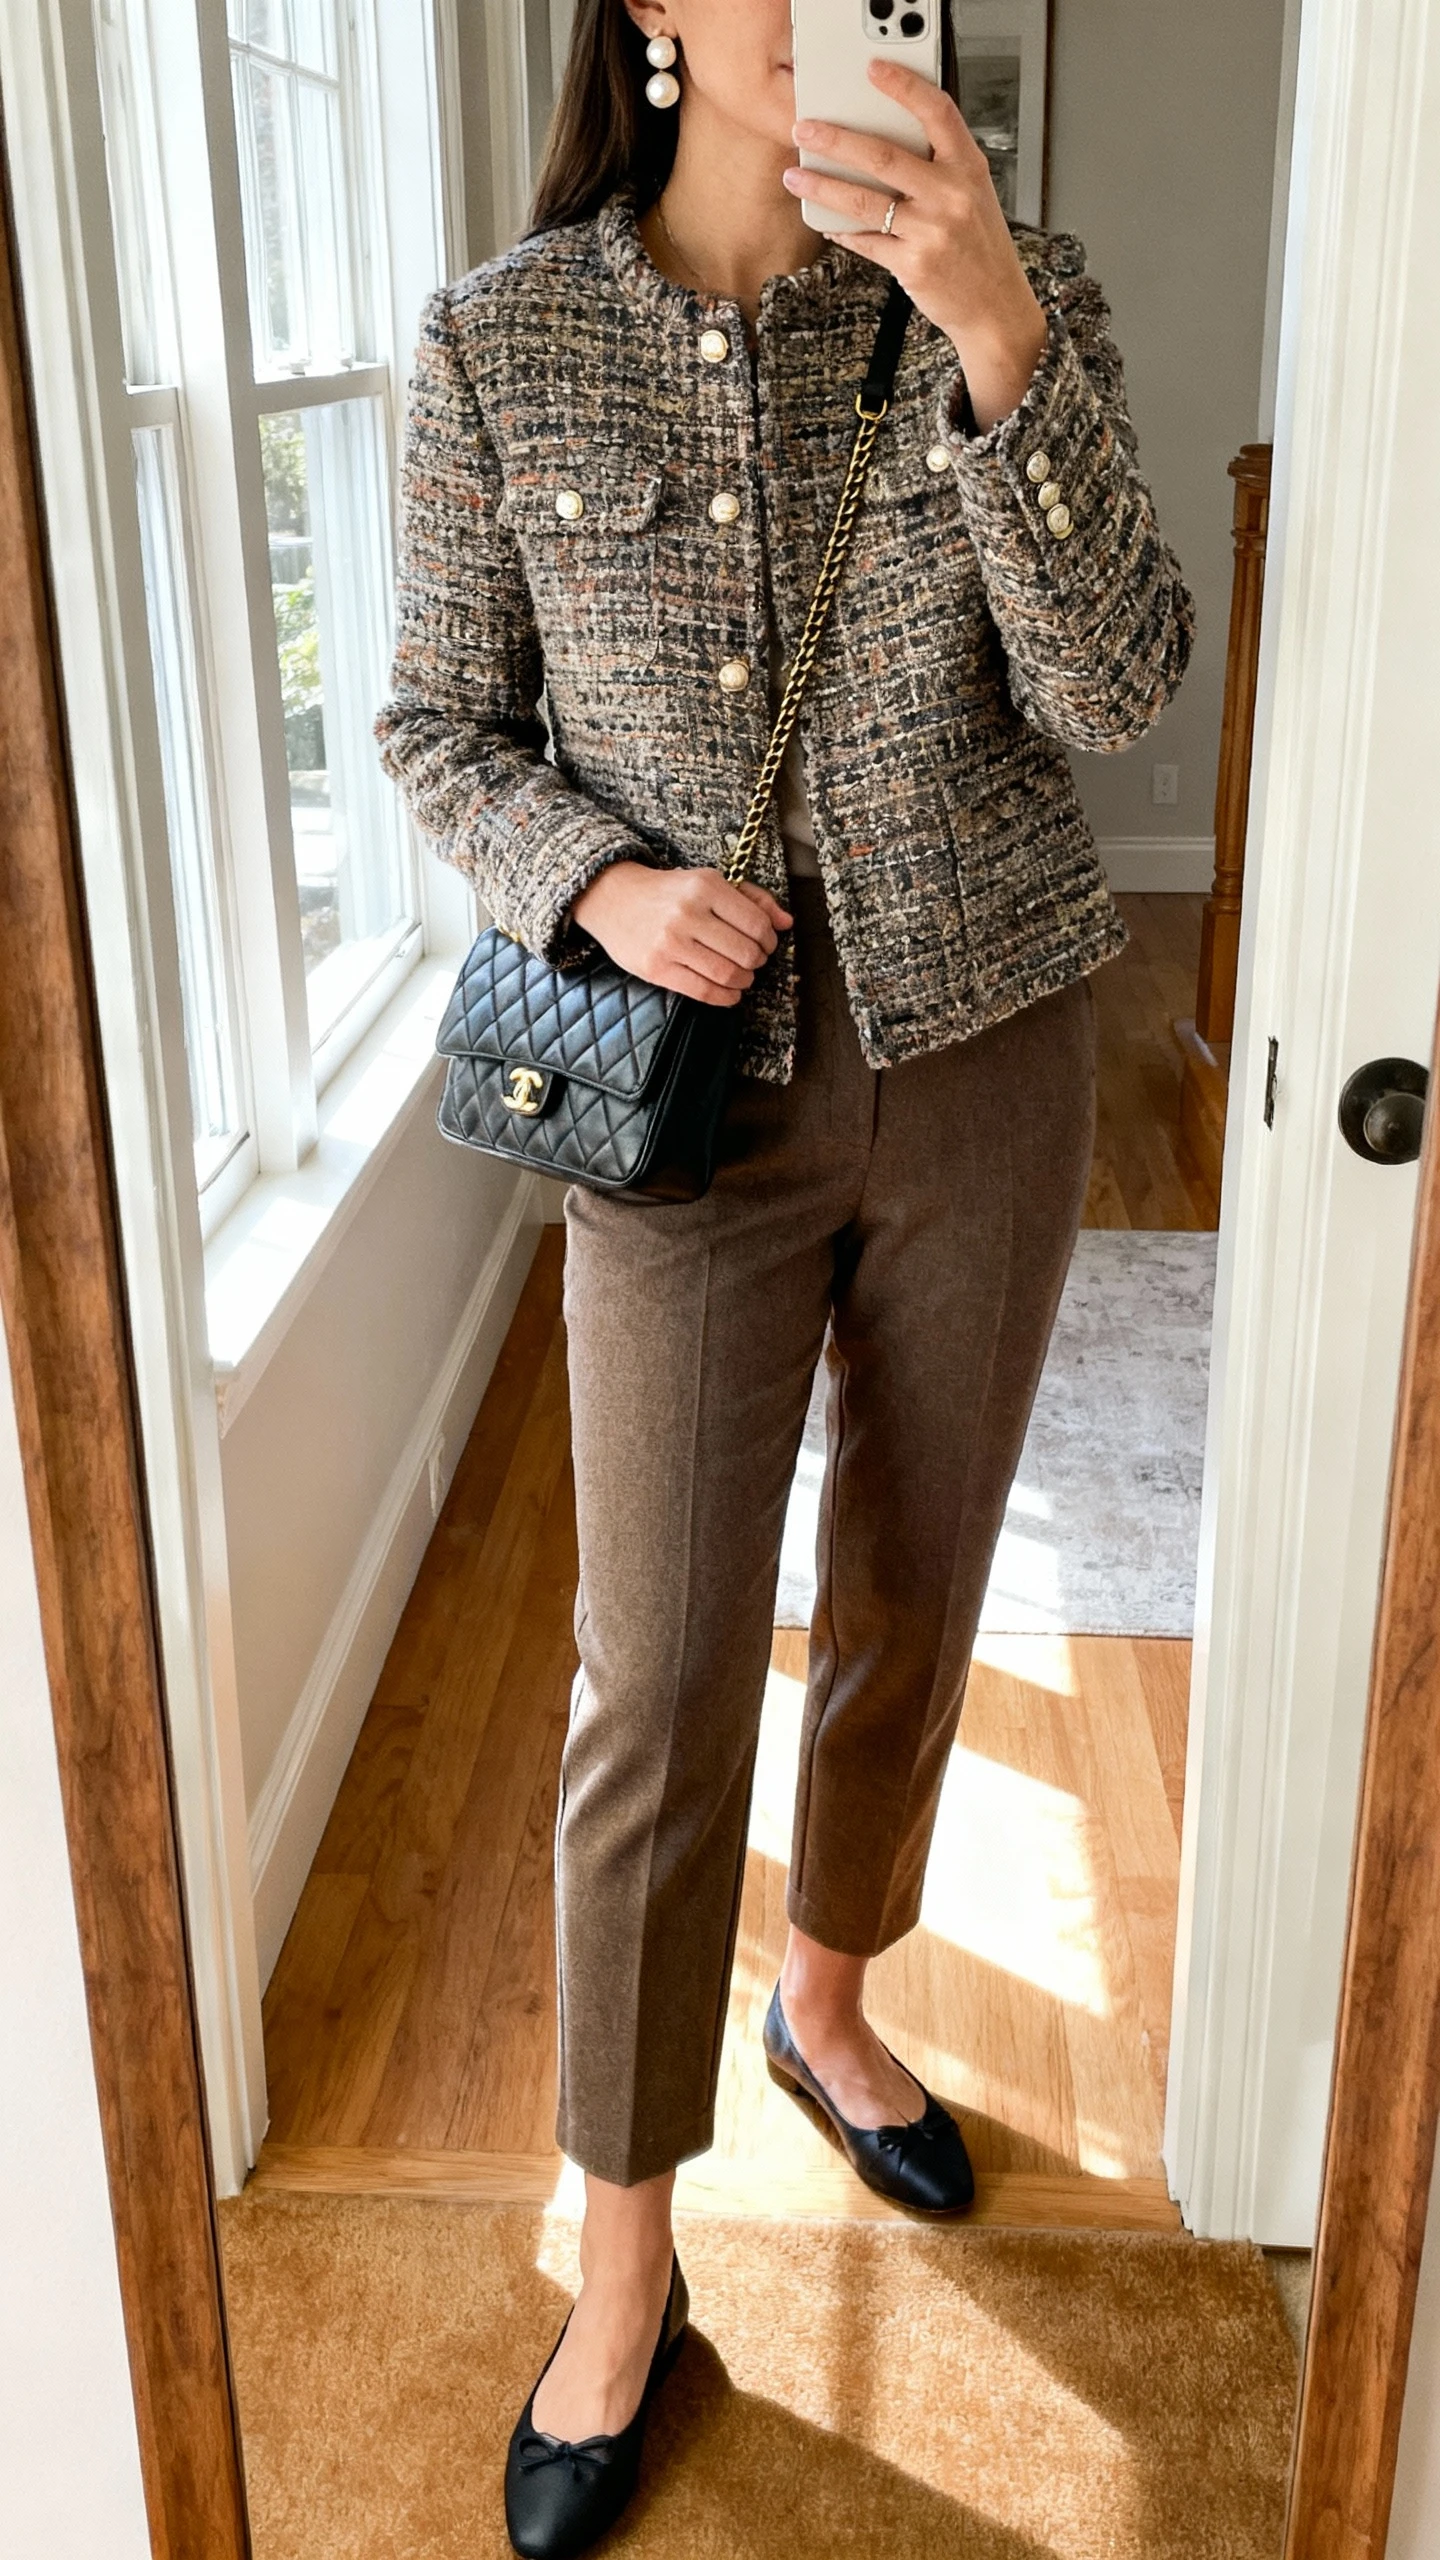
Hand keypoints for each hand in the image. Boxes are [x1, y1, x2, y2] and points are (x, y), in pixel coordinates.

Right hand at [569, 861, 792, 1005]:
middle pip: (745, 951)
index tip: (765, 944)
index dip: (769, 940)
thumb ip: (752, 898)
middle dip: (757, 962)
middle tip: (753, 962)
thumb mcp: (709, 883)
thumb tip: (787, 922)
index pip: (757, 923)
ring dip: (743, 981)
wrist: (614, 899)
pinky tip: (729, 993)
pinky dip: (725, 997)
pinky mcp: (657, 967)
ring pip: (726, 974)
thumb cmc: (669, 892)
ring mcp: (671, 942)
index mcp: (707, 886)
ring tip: (742, 977)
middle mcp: (689, 912)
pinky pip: (703, 991)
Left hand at [784, 59, 1047, 431]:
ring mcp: (931, 232)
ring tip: (796, 175)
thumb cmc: (980, 248)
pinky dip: (841, 230)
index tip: (874, 70)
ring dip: (823, 186)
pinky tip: (825, 220)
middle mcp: (951, 196)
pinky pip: (866, 241)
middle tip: (805, 129)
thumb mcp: (973, 195)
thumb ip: (939, 167)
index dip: (904, 87)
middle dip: (837, 140)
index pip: (937, 113)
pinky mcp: (912, 264)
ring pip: (865, 201)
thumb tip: (882, 143)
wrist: (995, 307)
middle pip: (884, 156)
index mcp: (968, 168)